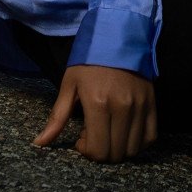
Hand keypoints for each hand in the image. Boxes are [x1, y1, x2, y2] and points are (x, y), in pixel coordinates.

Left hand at [33, 63, 156, 162]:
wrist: (117, 38)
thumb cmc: (89, 62)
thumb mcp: (69, 85)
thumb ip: (57, 117)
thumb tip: (39, 143)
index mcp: (98, 103)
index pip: (98, 150)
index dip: (87, 152)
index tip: (81, 139)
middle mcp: (122, 107)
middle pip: (115, 153)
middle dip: (102, 152)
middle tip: (94, 134)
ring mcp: (140, 106)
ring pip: (133, 149)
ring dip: (119, 149)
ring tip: (110, 131)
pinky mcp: (152, 103)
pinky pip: (150, 137)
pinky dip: (139, 143)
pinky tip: (126, 134)